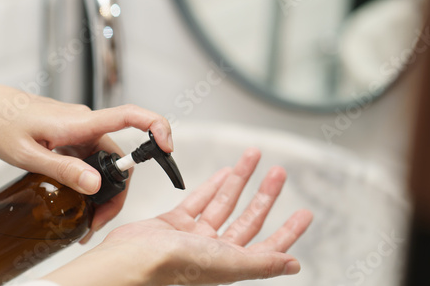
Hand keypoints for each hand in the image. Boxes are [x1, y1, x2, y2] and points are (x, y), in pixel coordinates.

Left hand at [0, 75, 172, 232]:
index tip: (167, 147)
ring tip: (87, 219)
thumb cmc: (1, 122)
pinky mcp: (73, 137)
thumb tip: (96, 186)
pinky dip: (91, 182)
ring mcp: (80, 131)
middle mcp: (86, 124)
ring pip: (106, 163)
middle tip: (99, 221)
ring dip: (103, 191)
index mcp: (80, 123)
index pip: (129, 116)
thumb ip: (64, 169)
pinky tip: (80, 200)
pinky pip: (92, 160)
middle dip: (117, 191)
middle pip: (119, 158)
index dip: (155, 127)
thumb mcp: (28, 154)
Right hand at [43, 148, 312, 285]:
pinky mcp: (174, 224)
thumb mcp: (223, 264)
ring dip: (239, 182)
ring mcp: (194, 237)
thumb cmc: (169, 269)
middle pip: (248, 219)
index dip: (288, 232)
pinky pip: (199, 201)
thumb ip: (260, 262)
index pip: (268, 247)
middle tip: (278, 174)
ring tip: (253, 159)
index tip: (304, 213)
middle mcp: (214, 251)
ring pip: (224, 204)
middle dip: (265, 196)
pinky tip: (224, 173)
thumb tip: (294, 264)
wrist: (126, 263)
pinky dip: (212, 186)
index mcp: (230, 264)